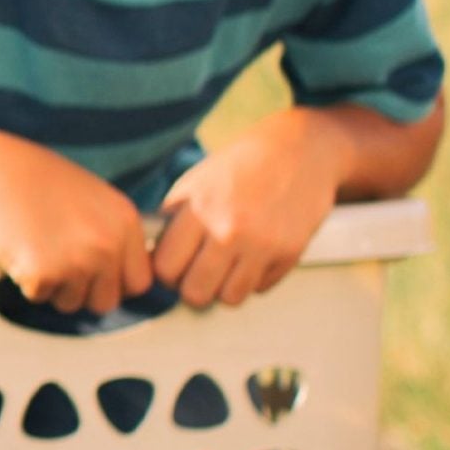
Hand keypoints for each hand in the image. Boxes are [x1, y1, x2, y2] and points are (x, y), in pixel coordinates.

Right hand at [0, 130, 156, 314]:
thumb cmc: (33, 180)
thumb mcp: (90, 197)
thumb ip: (110, 232)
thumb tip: (121, 275)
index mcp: (125, 221)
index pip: (139, 280)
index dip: (115, 283)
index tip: (94, 275)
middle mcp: (107, 244)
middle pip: (107, 301)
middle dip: (83, 292)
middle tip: (58, 266)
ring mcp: (77, 261)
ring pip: (72, 303)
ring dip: (53, 287)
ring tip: (36, 248)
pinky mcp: (43, 274)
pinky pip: (40, 296)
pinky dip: (25, 280)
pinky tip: (19, 248)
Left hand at [153, 114, 349, 306]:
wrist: (298, 150)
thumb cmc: (240, 167)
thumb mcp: (194, 183)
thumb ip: (173, 222)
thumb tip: (151, 261)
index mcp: (198, 209)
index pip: (165, 269)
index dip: (167, 273)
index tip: (174, 267)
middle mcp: (229, 230)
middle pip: (195, 294)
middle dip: (193, 288)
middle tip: (199, 273)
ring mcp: (262, 244)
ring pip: (229, 299)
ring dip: (224, 288)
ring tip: (226, 266)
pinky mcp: (289, 253)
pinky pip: (259, 289)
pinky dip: (253, 279)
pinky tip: (253, 255)